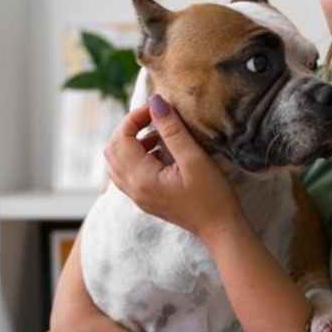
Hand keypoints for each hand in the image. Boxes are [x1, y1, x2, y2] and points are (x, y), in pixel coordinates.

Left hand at [104, 94, 241, 237]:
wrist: (220, 229)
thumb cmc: (212, 196)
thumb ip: (173, 130)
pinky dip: (136, 156)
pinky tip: (160, 152)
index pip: (121, 139)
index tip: (157, 109)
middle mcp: (133, 189)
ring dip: (131, 142)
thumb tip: (155, 102)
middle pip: (112, 150)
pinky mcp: (145, 198)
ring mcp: (137, 196)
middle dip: (129, 128)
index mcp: (142, 179)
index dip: (134, 118)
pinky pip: (126, 172)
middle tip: (154, 118)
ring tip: (158, 135)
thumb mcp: (195, 159)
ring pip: (116, 162)